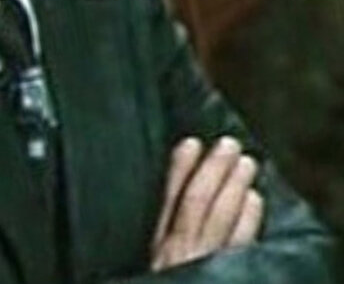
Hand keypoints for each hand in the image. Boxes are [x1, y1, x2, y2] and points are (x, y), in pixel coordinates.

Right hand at [150, 136, 264, 270]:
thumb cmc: (175, 273)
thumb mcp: (159, 255)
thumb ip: (167, 226)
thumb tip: (180, 183)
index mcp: (158, 242)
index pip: (168, 198)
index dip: (179, 168)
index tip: (191, 143)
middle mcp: (180, 249)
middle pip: (197, 201)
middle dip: (214, 168)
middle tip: (229, 145)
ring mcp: (205, 260)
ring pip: (221, 217)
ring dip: (236, 185)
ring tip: (247, 162)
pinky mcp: (228, 271)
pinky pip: (242, 240)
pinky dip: (249, 216)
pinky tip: (255, 198)